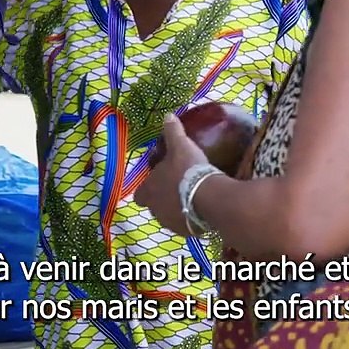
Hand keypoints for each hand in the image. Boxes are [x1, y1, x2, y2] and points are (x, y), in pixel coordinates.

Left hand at [135, 117, 209, 236]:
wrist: (209, 198)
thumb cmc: (187, 170)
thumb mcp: (180, 146)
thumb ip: (172, 132)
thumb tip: (168, 115)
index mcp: (148, 191)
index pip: (139, 195)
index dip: (146, 189)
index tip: (157, 182)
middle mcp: (155, 211)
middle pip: (155, 207)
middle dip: (164, 199)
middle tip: (178, 187)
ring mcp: (171, 224)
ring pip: (170, 217)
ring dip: (178, 209)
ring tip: (193, 197)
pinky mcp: (188, 232)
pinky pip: (187, 225)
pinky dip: (192, 218)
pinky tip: (203, 209)